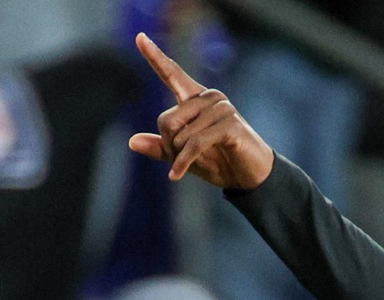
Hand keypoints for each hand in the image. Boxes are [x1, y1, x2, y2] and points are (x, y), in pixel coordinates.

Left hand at [128, 32, 273, 190]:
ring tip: (200, 162)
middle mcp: (209, 97)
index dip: (154, 56)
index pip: (172, 73)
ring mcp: (222, 108)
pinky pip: (194, 143)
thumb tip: (132, 142)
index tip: (139, 37)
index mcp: (196, 98)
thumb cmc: (220, 162)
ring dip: (182, 156)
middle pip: (167, 119)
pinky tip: (177, 174)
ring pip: (180, 134)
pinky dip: (184, 162)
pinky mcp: (229, 124)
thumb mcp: (184, 156)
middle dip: (170, 146)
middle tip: (186, 159)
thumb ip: (161, 148)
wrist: (250, 177)